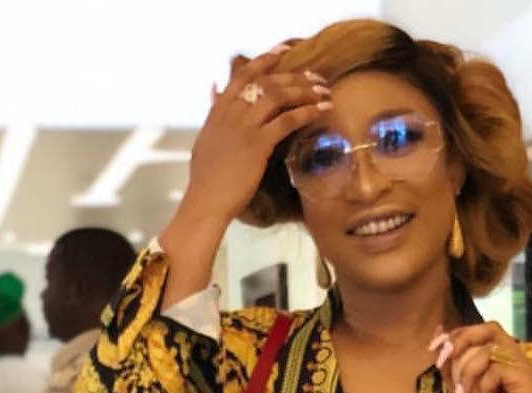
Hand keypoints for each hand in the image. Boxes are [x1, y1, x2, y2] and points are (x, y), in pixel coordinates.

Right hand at [178, 48, 332, 226]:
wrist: (206, 200)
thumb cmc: (207, 177)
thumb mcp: (206, 137)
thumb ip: (214, 112)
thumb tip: (216, 90)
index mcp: (219, 109)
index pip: (244, 75)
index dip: (265, 60)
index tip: (283, 52)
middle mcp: (232, 112)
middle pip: (266, 82)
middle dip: (295, 76)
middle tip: (317, 77)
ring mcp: (245, 126)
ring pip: (278, 95)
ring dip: (305, 90)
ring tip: (325, 92)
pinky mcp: (258, 143)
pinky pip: (286, 120)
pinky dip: (306, 112)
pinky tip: (322, 110)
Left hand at [432, 322, 531, 392]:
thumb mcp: (458, 390)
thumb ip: (450, 363)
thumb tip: (438, 333)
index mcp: (501, 359)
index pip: (481, 330)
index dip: (457, 334)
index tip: (435, 349)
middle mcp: (514, 359)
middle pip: (489, 329)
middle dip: (462, 341)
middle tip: (446, 360)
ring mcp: (522, 368)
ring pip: (489, 348)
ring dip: (468, 370)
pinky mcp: (526, 379)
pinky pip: (498, 367)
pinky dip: (483, 385)